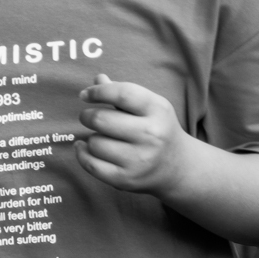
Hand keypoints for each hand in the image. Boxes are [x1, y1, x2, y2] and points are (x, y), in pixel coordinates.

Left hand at [76, 74, 189, 195]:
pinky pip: (91, 164)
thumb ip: (123, 93)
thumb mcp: (149, 107)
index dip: (98, 91)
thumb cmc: (156, 129)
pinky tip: (83, 147)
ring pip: (94, 142)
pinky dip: (81, 154)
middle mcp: (151, 134)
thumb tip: (98, 79)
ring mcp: (139, 159)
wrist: (177, 166)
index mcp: (158, 110)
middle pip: (101, 119)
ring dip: (91, 138)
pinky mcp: (125, 179)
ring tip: (100, 137)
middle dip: (87, 116)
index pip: (122, 93)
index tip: (85, 95)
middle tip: (87, 116)